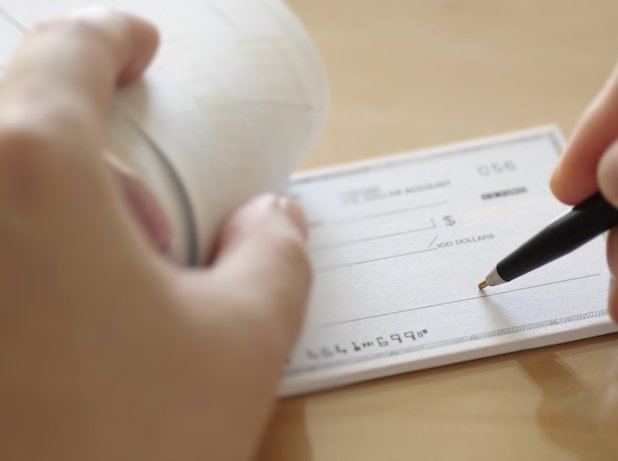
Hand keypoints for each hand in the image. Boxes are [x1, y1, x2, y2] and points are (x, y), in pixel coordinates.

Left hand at [0, 9, 310, 460]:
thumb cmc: (126, 450)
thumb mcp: (242, 345)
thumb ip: (278, 258)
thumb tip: (277, 217)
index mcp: (30, 168)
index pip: (67, 48)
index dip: (113, 35)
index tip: (141, 46)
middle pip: (5, 105)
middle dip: (69, 120)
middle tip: (124, 179)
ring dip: (34, 183)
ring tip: (92, 256)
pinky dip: (14, 235)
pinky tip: (48, 300)